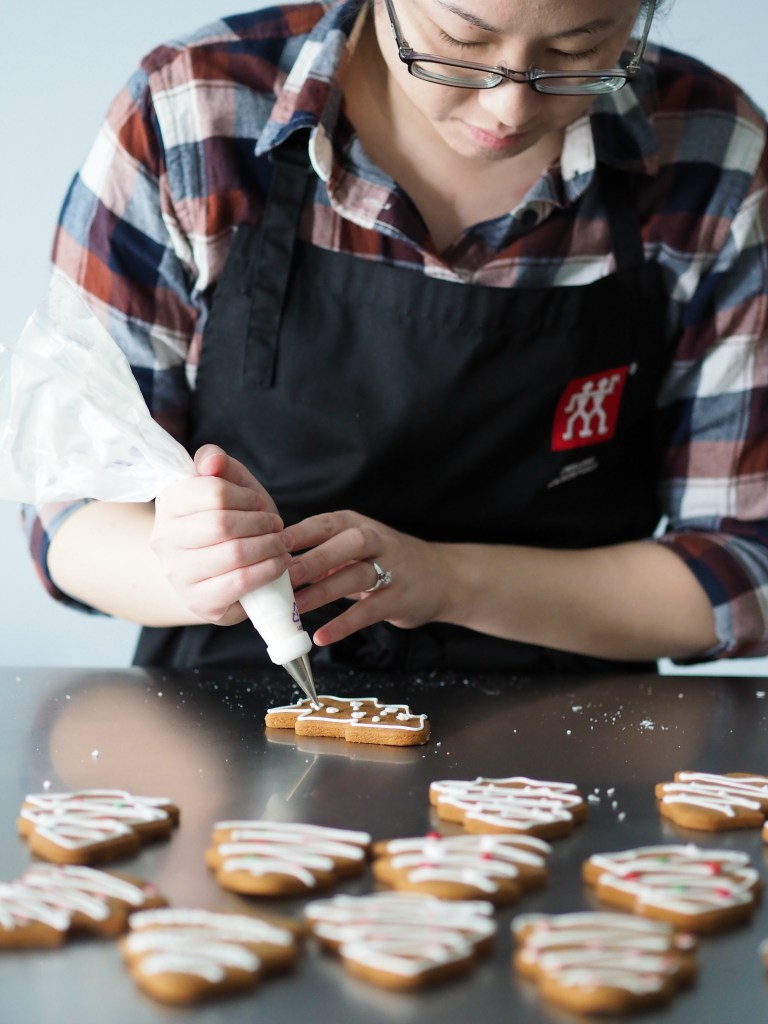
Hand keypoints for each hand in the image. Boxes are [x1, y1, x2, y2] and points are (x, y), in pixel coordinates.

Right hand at [151, 444, 290, 623]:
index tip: (257, 503)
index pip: (211, 491)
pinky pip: (240, 582)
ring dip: (270, 546)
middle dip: (260, 523)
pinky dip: (268, 570)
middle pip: (223, 524)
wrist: (219, 568)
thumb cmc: (229, 520)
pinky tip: (279, 563)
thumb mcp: (229, 484)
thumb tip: (211, 461)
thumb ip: (219, 462)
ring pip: (234, 554)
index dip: (245, 497)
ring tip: (281, 543)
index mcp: (169, 502)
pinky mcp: (199, 602)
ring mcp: (178, 574)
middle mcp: (164, 539)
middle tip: (276, 525)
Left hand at [284, 510, 451, 645]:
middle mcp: (377, 541)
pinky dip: (344, 624)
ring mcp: (392, 569)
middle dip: (314, 558)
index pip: (326, 523)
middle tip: (283, 575)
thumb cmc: (386, 561)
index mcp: (358, 525)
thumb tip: (275, 565)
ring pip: (355, 577)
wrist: (442, 577)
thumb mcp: (357, 548)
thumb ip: (322, 555)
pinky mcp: (400, 598)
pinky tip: (322, 635)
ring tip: (295, 609)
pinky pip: (368, 611)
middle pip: (346, 544)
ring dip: (323, 592)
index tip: (271, 544)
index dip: (299, 533)